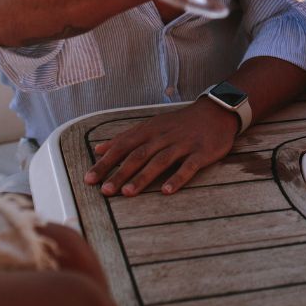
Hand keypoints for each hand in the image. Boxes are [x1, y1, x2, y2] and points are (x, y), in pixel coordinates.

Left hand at [83, 96, 238, 196]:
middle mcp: (163, 136)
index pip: (123, 146)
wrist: (216, 112)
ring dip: (143, 177)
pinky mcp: (201, 152)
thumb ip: (125, 137)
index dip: (106, 162)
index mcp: (149, 130)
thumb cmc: (179, 123)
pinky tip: (167, 191)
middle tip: (105, 191)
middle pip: (138, 154)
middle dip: (120, 172)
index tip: (89, 179)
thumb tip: (98, 148)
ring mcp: (183, 144)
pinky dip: (177, 178)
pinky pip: (188, 166)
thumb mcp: (151, 125)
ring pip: (160, 160)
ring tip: (128, 193)